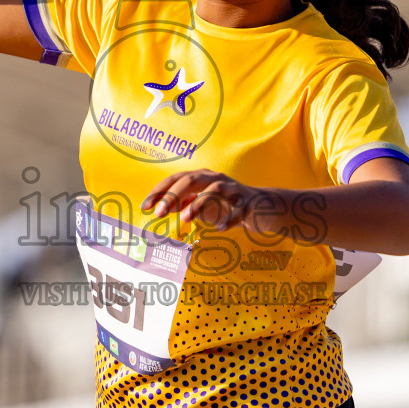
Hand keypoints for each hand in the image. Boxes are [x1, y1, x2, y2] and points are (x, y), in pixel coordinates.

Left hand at [142, 169, 262, 231]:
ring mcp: (234, 190)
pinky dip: (228, 218)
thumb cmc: (227, 205)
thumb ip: (183, 203)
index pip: (177, 178)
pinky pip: (238, 210)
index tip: (146, 206)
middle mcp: (217, 179)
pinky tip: (219, 229)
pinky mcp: (248, 203)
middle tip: (159, 213)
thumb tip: (163, 206)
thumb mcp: (202, 204)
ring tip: (185, 219)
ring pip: (215, 189)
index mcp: (203, 177)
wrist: (262, 207)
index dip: (160, 191)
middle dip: (173, 195)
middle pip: (192, 179)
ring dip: (198, 203)